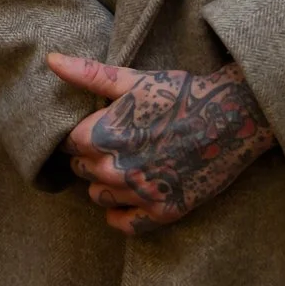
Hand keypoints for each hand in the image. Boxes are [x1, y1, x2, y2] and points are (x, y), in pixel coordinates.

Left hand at [46, 52, 275, 234]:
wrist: (233, 117)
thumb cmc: (180, 94)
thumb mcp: (133, 80)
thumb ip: (88, 75)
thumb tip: (51, 61)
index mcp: (104, 136)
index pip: (68, 144)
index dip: (79, 135)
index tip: (94, 127)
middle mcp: (117, 169)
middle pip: (81, 170)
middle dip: (90, 157)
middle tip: (111, 145)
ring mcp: (141, 193)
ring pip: (98, 197)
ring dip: (103, 184)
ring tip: (121, 167)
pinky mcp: (165, 211)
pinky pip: (125, 225)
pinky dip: (121, 215)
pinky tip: (128, 199)